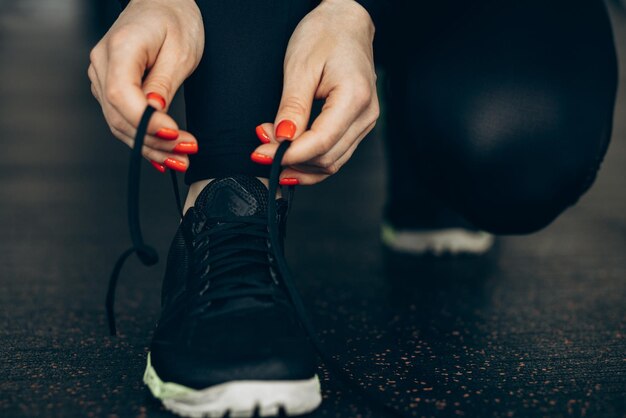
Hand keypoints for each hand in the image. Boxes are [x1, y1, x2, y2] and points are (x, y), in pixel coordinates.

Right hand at [88, 0, 203, 171]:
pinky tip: (162, 156)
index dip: (145, 121)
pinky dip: (143, 139)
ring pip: (119, 124)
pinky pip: (123, 120)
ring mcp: (103, 76)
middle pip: (119, 115)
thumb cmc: (175, 19)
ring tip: (180, 160)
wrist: (163, 4)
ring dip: (150, 147)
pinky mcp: (111, 87)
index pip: (121, 94)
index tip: (173, 134)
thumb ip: (165, 84)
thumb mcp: (181, 50)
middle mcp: (103, 63)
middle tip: (185, 155)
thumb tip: (154, 114)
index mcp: (120, 48)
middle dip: (154, 141)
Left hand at [252, 0, 378, 184]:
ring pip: (332, 163)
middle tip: (260, 149)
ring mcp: (365, 123)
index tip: (262, 152)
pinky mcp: (358, 126)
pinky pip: (336, 155)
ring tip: (272, 152)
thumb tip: (282, 139)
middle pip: (327, 158)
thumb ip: (292, 106)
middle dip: (291, 160)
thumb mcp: (300, 66)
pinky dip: (311, 161)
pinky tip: (291, 160)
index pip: (321, 142)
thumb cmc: (325, 34)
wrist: (346, 21)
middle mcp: (366, 115)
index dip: (290, 154)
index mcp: (355, 97)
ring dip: (300, 165)